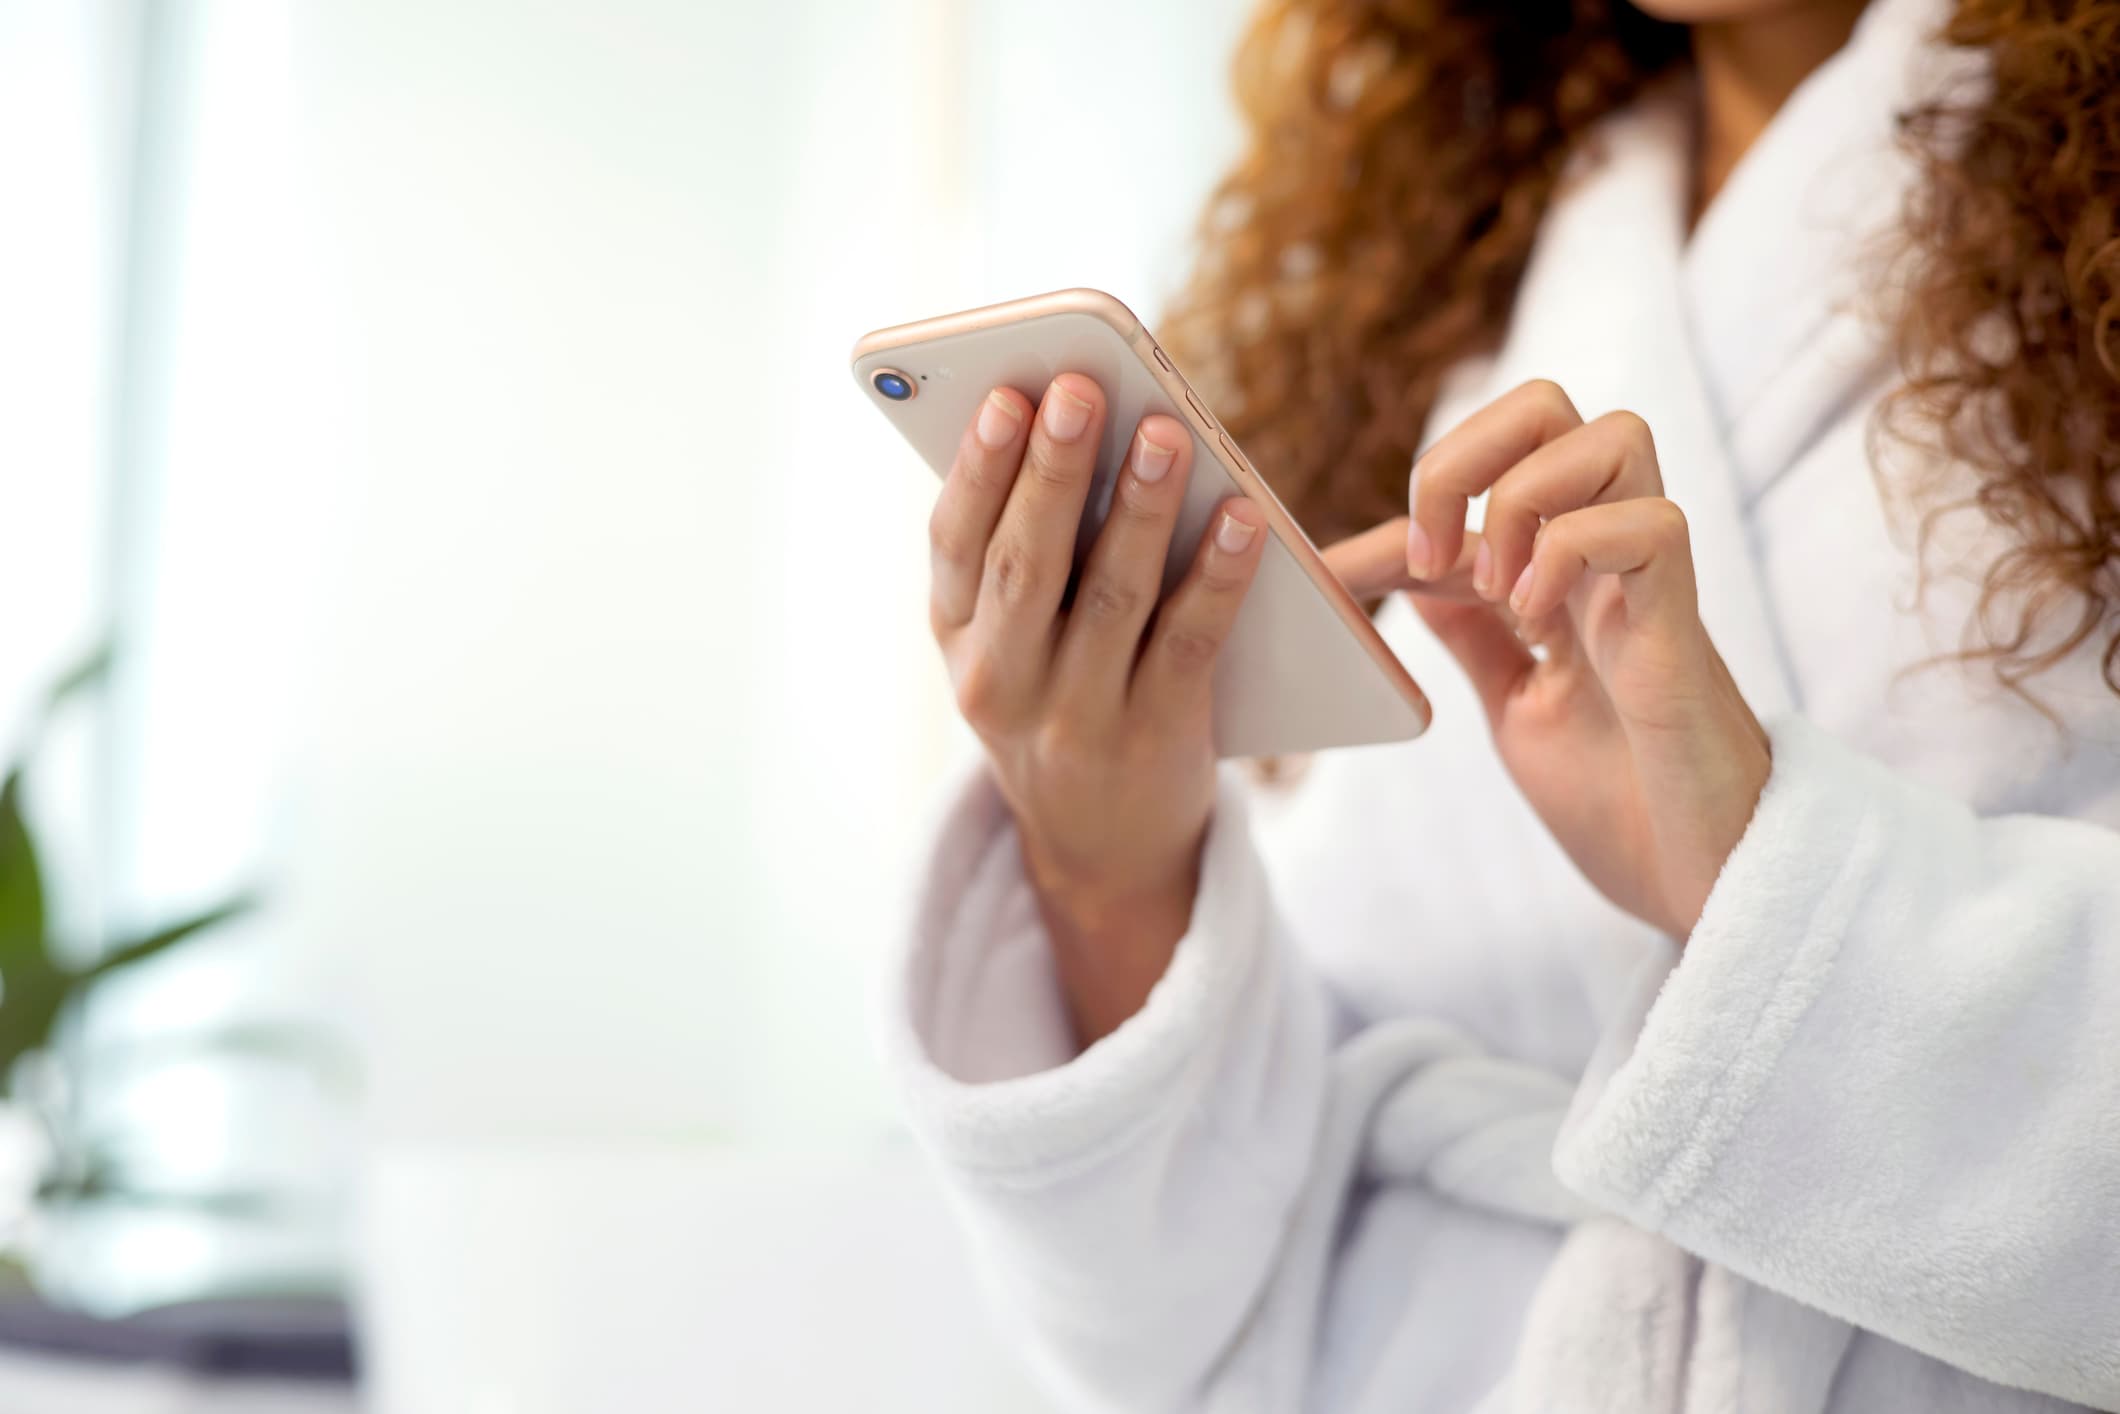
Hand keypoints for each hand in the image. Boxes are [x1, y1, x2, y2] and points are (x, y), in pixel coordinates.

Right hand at [929, 373, 1265, 1041]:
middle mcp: (1001, 681)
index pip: (955, 543)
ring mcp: (1075, 719)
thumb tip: (1062, 431)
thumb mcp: (1006, 646)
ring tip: (1166, 432)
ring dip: (1138, 509)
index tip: (1004, 397)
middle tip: (1080, 388)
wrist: (1101, 850)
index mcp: (956, 638)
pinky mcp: (1153, 741)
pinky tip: (1243, 518)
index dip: (978, 469)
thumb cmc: (1058, 702)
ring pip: (1110, 598)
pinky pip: (1188, 644)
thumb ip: (1017, 559)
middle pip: (1027, 563)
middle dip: (1053, 470)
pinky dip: (1216, 577)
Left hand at [1326, 380, 1770, 937]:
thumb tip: (1424, 579)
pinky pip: (1651, 524)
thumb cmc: (1623, 802)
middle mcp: (1611, 557)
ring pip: (1614, 433)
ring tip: (1498, 592)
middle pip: (1551, 407)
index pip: (1479, 487)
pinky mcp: (1683, 626)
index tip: (1326, 575)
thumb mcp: (1520, 707)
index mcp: (1566, 571)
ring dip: (1524, 498)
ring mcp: (1651, 583)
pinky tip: (1539, 617)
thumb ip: (1480, 637)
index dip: (1399, 515)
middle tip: (1431, 555)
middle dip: (1466, 451)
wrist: (1700, 884)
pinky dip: (1572, 551)